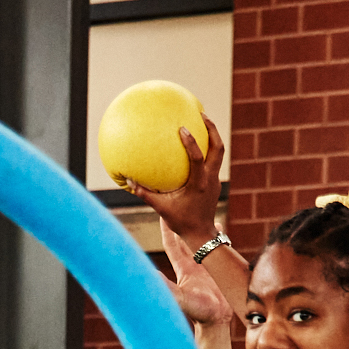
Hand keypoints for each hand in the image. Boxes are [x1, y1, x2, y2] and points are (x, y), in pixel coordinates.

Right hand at [124, 114, 224, 244]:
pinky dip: (209, 149)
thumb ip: (145, 194)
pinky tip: (198, 144)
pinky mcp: (214, 182)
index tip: (183, 128)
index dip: (191, 142)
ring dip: (213, 136)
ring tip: (203, 122)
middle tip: (202, 114)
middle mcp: (210, 179)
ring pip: (219, 152)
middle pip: (218, 148)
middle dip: (212, 129)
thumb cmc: (181, 222)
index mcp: (198, 183)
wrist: (201, 234)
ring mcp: (215, 180)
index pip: (197, 158)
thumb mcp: (162, 209)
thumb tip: (129, 181)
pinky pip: (214, 160)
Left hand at [159, 220, 230, 329]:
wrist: (217, 321)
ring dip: (202, 227)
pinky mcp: (219, 269)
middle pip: (187, 239)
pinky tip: (219, 226)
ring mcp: (207, 267)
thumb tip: (149, 275)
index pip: (172, 244)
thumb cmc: (198, 312)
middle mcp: (193, 265)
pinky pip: (219, 248)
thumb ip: (166, 287)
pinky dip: (218, 237)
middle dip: (183, 223)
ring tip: (200, 210)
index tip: (162, 213)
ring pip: (204, 241)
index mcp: (184, 268)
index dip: (167, 229)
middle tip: (180, 205)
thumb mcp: (180, 297)